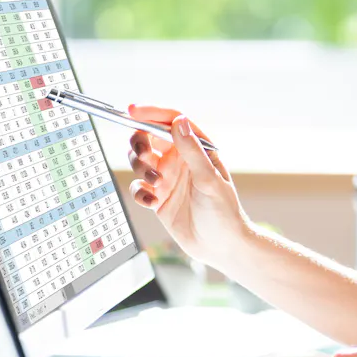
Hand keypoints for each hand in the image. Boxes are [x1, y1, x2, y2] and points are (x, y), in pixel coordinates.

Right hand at [126, 105, 250, 266]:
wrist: (220, 246)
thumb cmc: (224, 212)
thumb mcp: (209, 179)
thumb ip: (192, 151)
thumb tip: (179, 122)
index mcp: (196, 150)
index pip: (171, 122)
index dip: (152, 113)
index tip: (132, 110)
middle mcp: (180, 161)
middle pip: (149, 138)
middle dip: (139, 142)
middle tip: (143, 154)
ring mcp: (167, 179)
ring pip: (139, 161)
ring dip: (139, 167)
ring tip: (155, 182)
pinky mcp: (158, 198)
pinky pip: (139, 187)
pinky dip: (140, 192)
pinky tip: (152, 202)